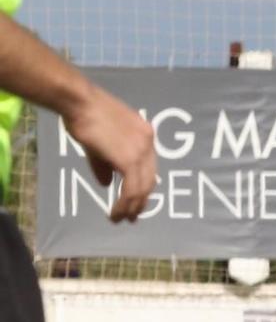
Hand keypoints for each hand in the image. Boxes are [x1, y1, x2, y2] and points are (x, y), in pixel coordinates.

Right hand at [64, 83, 155, 222]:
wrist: (80, 102)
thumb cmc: (84, 116)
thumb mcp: (99, 144)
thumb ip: (105, 164)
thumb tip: (107, 184)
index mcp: (145, 135)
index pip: (149, 168)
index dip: (142, 186)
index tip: (135, 201)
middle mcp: (149, 143)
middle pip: (149, 180)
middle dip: (140, 201)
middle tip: (131, 217)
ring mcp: (142, 151)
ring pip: (142, 188)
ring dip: (132, 207)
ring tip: (121, 219)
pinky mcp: (130, 160)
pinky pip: (132, 189)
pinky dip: (125, 204)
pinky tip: (116, 212)